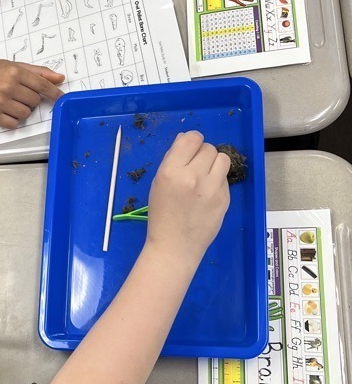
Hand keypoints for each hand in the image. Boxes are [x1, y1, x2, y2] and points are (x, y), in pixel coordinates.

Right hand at [0, 59, 64, 128]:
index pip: (41, 85)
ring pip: (26, 114)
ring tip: (10, 101)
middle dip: (30, 99)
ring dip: (22, 110)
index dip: (53, 93)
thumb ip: (38, 72)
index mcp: (14, 72)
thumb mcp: (12, 66)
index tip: (60, 97)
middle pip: (35, 101)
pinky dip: (13, 119)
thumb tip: (59, 78)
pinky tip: (4, 110)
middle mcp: (7, 87)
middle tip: (18, 93)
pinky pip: (14, 124)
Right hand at [145, 131, 229, 262]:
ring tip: (206, 176)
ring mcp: (211, 188)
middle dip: (202, 154)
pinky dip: (218, 181)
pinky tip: (208, 193)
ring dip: (214, 163)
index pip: (191, 138)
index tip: (190, 149)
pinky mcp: (224, 198)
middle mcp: (193, 176)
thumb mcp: (158, 183)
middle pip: (208, 147)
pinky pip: (225, 178)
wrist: (175, 245)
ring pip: (223, 158)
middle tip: (196, 167)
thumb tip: (185, 139)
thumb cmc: (162, 215)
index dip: (192, 141)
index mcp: (171, 171)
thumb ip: (172, 159)